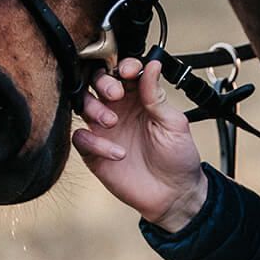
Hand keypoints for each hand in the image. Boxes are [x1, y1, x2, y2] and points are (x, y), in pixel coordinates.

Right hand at [72, 57, 207, 232]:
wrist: (174, 195)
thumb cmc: (178, 158)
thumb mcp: (174, 123)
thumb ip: (157, 95)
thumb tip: (153, 65)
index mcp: (141, 98)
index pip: (125, 71)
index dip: (124, 66)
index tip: (129, 72)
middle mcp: (120, 109)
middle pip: (98, 82)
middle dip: (103, 82)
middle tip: (115, 93)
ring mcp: (106, 130)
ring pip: (84, 105)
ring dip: (94, 108)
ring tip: (113, 122)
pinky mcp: (95, 152)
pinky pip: (81, 138)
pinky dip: (94, 142)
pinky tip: (117, 153)